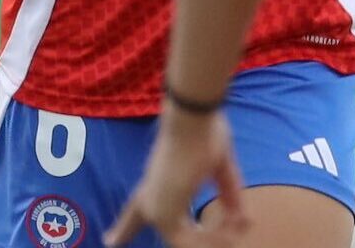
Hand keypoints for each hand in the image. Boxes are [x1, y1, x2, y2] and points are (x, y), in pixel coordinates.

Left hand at [106, 110, 247, 247]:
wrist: (192, 118)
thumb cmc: (205, 132)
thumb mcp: (221, 168)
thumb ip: (230, 195)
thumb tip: (245, 221)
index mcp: (159, 181)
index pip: (137, 208)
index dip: (126, 226)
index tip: (110, 240)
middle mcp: (152, 195)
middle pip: (134, 220)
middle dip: (124, 232)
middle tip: (109, 241)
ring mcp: (156, 208)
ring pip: (180, 241)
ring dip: (213, 238)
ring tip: (235, 229)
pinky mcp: (164, 214)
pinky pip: (188, 242)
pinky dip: (213, 239)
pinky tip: (229, 230)